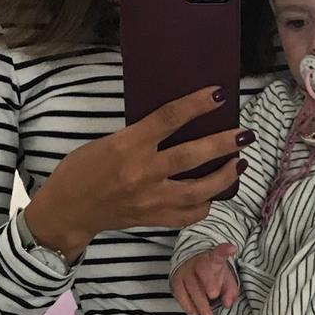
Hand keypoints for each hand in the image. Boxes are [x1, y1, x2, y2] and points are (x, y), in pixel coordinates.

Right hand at [23, 88, 248, 259]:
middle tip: (245, 134)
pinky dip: (205, 203)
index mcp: (127, 146)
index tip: (218, 94)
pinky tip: (212, 193)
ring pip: (200, 191)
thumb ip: (142, 136)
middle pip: (193, 156)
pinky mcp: (154, 219)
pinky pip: (190, 214)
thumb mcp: (109, 142)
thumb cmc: (84, 170)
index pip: (169, 118)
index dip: (196, 105)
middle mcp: (142, 173)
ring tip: (240, 164)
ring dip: (225, 177)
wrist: (69, 210)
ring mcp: (150, 200)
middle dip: (224, 144)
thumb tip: (180, 124)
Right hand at [171, 244, 238, 314]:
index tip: (232, 249)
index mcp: (213, 259)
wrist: (191, 265)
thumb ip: (230, 291)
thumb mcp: (225, 280)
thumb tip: (227, 304)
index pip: (219, 254)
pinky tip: (194, 314)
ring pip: (191, 285)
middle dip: (209, 282)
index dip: (224, 251)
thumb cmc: (212, 275)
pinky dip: (187, 305)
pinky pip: (180, 293)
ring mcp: (185, 271)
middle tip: (214, 295)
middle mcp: (198, 262)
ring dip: (199, 302)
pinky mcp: (175, 280)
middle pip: (203, 270)